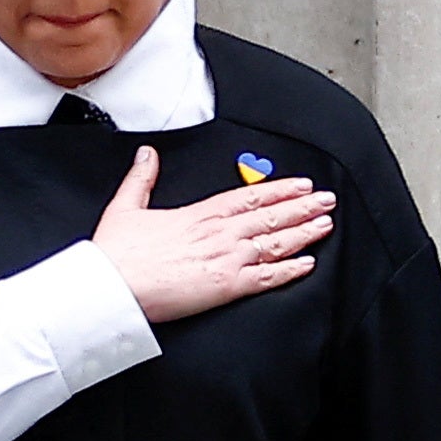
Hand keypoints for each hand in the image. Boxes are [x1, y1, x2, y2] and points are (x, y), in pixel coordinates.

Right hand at [89, 147, 331, 323]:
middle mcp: (219, 233)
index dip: (278, 190)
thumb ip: (142, 178)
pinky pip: (268, 277)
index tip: (300, 184)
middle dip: (302, 207)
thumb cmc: (117, 253)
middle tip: (327, 200)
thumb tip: (147, 155)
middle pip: (270, 216)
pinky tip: (308, 264)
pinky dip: (290, 270)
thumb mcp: (126, 206)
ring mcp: (227, 259)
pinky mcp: (228, 286)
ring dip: (304, 232)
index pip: (248, 197)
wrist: (113, 286)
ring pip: (275, 242)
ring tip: (325, 224)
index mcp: (199, 214)